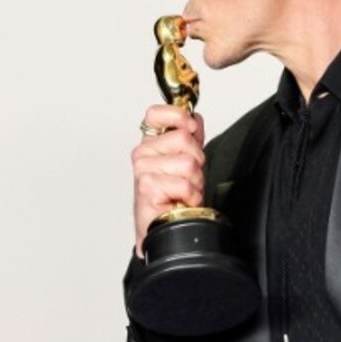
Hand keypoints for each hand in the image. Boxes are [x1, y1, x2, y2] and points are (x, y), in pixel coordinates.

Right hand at [131, 105, 205, 257]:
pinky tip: (180, 201)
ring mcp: (142, 170)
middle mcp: (142, 154)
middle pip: (184, 137)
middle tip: (188, 177)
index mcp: (150, 143)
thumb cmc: (171, 196)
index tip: (190, 127)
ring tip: (183, 191)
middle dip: (197, 159)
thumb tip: (195, 117)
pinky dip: (191, 196)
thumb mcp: (186, 161)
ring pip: (188, 162)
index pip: (156, 114)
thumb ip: (191, 137)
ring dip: (195, 181)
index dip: (178, 115)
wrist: (161, 228)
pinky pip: (185, 184)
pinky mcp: (147, 187)